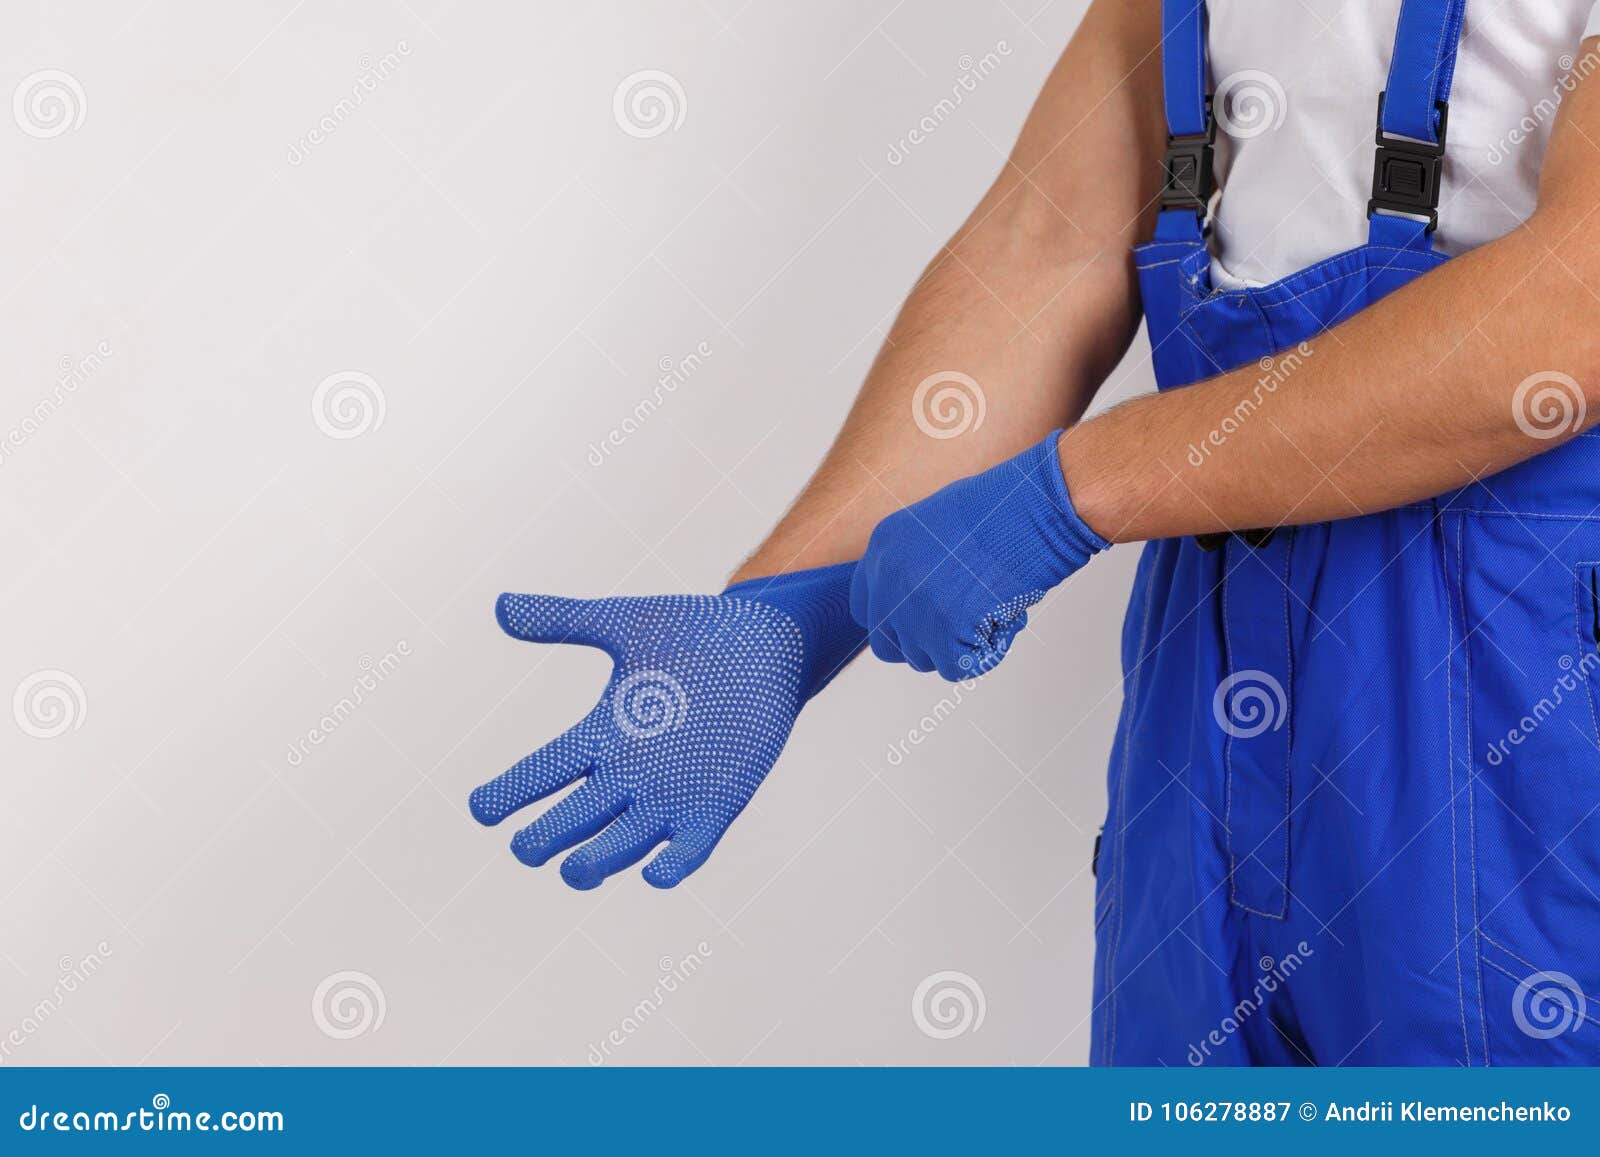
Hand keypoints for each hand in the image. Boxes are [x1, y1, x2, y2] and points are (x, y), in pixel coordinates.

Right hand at [469, 564, 862, 889]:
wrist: (768, 642)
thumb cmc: (696, 632)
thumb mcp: (625, 624)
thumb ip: (564, 619)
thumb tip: (502, 605)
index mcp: (604, 733)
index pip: (548, 768)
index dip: (514, 790)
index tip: (481, 809)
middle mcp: (631, 772)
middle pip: (579, 815)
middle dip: (550, 835)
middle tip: (525, 848)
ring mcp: (674, 792)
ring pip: (626, 841)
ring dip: (601, 859)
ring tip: (573, 873)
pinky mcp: (719, 803)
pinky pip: (692, 846)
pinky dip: (675, 863)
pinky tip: (658, 876)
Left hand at [849, 431, 1106, 679]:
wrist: (1036, 508)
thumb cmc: (1005, 509)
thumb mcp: (939, 525)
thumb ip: (917, 564)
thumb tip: (924, 596)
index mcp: (883, 547)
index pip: (864, 606)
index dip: (894, 619)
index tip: (923, 618)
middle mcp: (887, 579)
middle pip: (886, 643)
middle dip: (922, 642)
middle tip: (960, 626)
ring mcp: (912, 608)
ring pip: (922, 658)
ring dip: (956, 646)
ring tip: (990, 608)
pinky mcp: (942, 631)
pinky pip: (956, 667)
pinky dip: (983, 653)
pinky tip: (1002, 617)